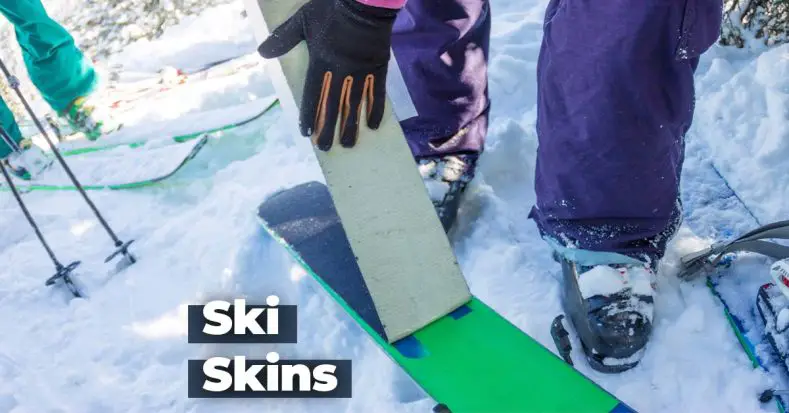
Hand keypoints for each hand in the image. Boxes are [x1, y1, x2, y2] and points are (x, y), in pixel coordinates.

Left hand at [258, 0, 398, 150]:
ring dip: (350, 126)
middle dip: (328, 128)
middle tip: (324, 148)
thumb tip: (262, 53)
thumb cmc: (331, 10)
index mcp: (320, 61)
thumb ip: (283, 39)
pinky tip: (372, 126)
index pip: (312, 94)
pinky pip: (376, 93)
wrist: (364, 2)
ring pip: (354, 104)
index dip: (309, 114)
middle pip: (332, 105)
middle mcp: (340, 71)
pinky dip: (375, 109)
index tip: (306, 132)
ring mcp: (360, 71)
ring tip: (348, 144)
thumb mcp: (303, 20)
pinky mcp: (377, 68)